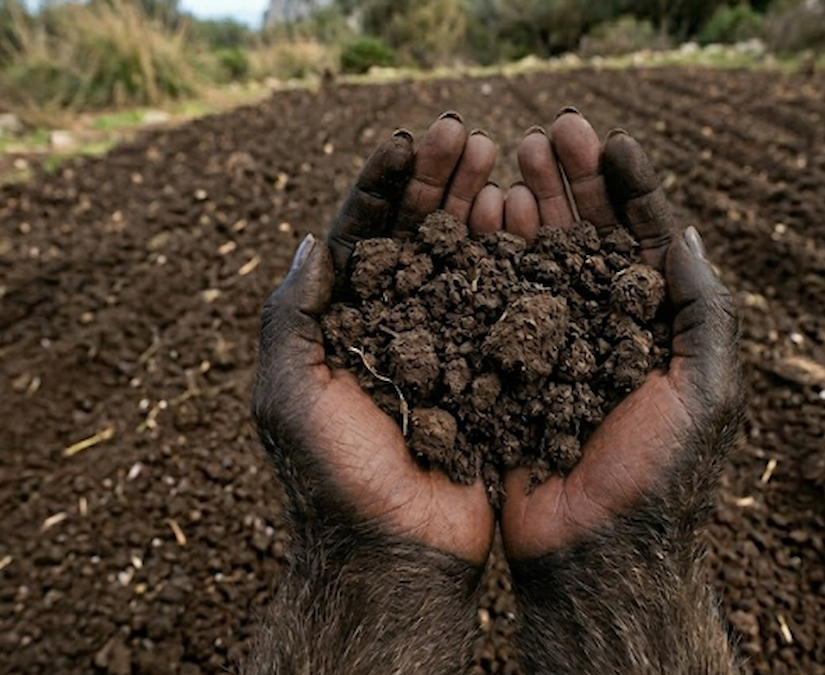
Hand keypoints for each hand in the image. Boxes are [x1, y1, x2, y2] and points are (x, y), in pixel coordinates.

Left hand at [253, 112, 498, 564]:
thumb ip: (295, 315)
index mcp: (340, 327)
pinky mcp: (490, 377)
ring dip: (481, 210)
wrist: (396, 558)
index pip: (361, 236)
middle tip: (467, 134)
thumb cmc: (334, 480)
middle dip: (439, 183)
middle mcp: (394, 329)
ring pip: (466, 264)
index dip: (383, 186)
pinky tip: (533, 223)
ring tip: (504, 161)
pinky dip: (517, 265)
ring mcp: (446, 351)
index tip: (409, 140)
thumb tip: (315, 239)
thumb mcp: (291, 392)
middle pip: (418, 238)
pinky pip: (505, 311)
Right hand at [496, 110, 742, 560]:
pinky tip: (481, 218)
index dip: (631, 189)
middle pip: (588, 239)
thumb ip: (704, 308)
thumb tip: (686, 231)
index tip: (610, 140)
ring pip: (538, 262)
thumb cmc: (663, 477)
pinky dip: (489, 259)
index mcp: (659, 330)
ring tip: (511, 158)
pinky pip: (495, 305)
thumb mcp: (707, 387)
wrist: (596, 557)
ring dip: (528, 208)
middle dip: (573, 184)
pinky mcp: (507, 372)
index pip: (646, 241)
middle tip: (550, 132)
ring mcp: (553, 349)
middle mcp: (605, 331)